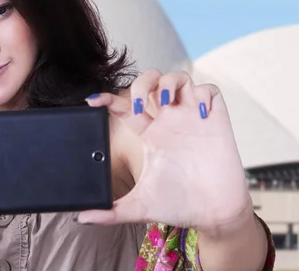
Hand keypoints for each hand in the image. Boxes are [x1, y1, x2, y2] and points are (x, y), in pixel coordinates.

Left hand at [80, 69, 252, 233]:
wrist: (214, 215)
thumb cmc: (179, 206)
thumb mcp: (139, 206)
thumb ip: (110, 212)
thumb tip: (81, 218)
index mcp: (149, 134)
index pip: (126, 106)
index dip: (108, 98)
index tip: (92, 101)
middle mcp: (169, 122)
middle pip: (152, 82)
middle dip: (143, 83)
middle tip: (141, 104)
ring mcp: (191, 119)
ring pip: (179, 79)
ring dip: (170, 82)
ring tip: (167, 102)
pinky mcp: (216, 120)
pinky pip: (210, 91)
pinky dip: (204, 94)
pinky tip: (200, 113)